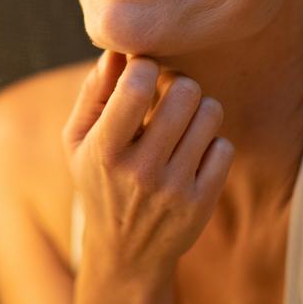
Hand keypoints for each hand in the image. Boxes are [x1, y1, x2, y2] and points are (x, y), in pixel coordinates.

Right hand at [61, 51, 233, 303]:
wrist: (124, 252)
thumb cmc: (99, 179)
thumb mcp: (78, 140)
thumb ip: (94, 92)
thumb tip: (117, 51)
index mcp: (104, 149)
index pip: (137, 84)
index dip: (145, 66)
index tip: (142, 75)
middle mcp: (140, 170)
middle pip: (185, 91)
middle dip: (179, 84)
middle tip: (169, 95)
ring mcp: (175, 188)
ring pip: (210, 113)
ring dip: (199, 109)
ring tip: (183, 121)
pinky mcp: (201, 202)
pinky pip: (224, 146)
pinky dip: (211, 143)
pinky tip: (193, 153)